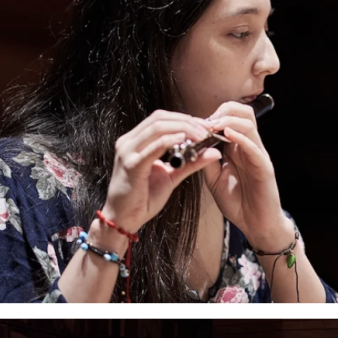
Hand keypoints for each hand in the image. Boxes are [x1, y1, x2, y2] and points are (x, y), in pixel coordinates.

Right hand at [102, 110, 219, 234]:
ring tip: (201, 135)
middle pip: (159, 118)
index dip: (184, 118)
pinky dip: (170, 141)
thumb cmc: (143, 199)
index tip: (204, 126)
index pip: (160, 119)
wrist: (123, 219)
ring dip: (183, 128)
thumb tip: (213, 152)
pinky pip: (153, 147)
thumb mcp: (171, 177)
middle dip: (186, 120)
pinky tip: (185, 140)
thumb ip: (190, 163)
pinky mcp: (131, 165)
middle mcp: (128, 142)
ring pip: (157, 128)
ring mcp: (127, 152)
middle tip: (206, 129)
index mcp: (135, 142)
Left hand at [199, 101, 287, 250]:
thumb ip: (206, 162)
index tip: (196, 123)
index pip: (230, 118)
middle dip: (223, 111)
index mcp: (238, 148)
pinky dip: (241, 137)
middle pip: (243, 112)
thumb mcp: (214, 180)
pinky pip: (254, 147)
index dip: (213, 115)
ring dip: (229, 120)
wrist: (255, 224)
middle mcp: (249, 147)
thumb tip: (193, 146)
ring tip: (213, 125)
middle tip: (206, 121)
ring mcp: (258, 155)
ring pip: (249, 124)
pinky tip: (227, 134)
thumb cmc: (238, 203)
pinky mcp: (264, 167)